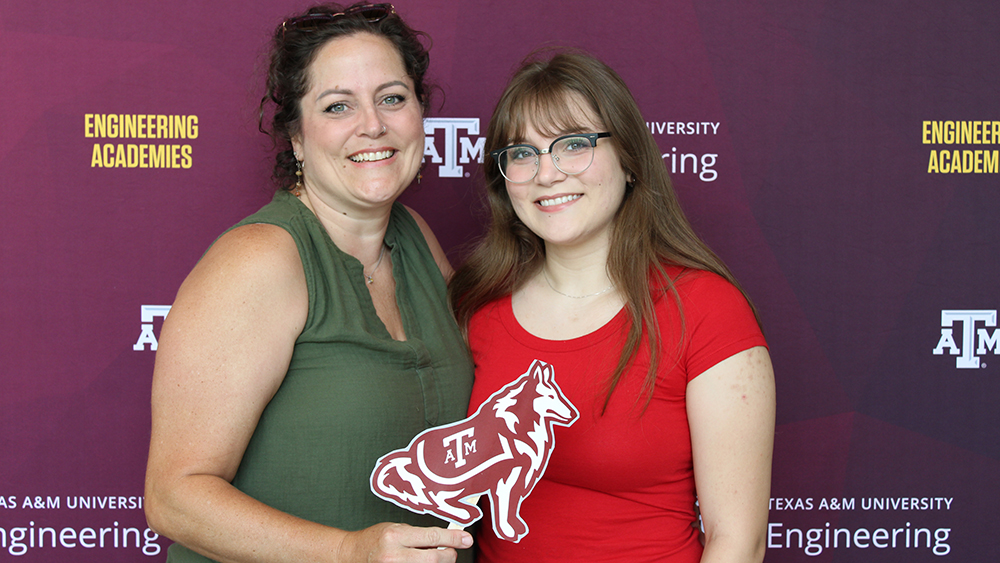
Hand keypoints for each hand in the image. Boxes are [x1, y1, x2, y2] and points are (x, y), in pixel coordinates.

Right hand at [339, 522, 472, 562]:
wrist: (351, 555)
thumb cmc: (374, 540)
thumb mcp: (395, 529)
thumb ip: (418, 535)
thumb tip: (444, 541)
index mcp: (395, 537)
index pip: (432, 537)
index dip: (453, 538)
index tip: (466, 539)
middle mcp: (394, 556)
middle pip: (435, 558)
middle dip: (449, 555)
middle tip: (451, 551)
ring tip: (430, 556)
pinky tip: (420, 562)